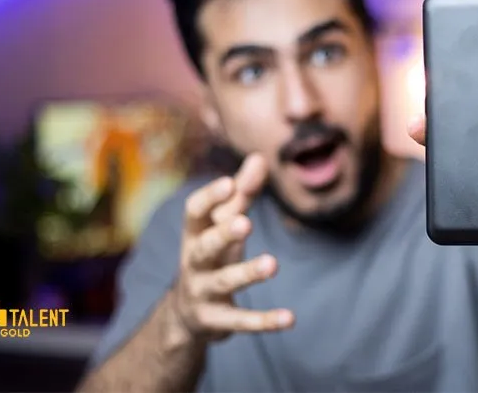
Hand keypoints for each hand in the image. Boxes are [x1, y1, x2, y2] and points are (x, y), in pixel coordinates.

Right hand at [170, 153, 294, 342]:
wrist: (187, 314)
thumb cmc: (213, 255)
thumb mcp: (224, 226)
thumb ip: (242, 194)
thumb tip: (260, 157)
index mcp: (194, 234)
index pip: (194, 212)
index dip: (210, 198)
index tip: (229, 182)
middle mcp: (194, 262)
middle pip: (204, 246)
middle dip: (222, 234)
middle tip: (244, 222)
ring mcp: (202, 292)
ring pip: (223, 282)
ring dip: (247, 272)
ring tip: (273, 264)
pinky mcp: (217, 321)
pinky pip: (241, 320)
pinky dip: (265, 320)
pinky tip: (290, 318)